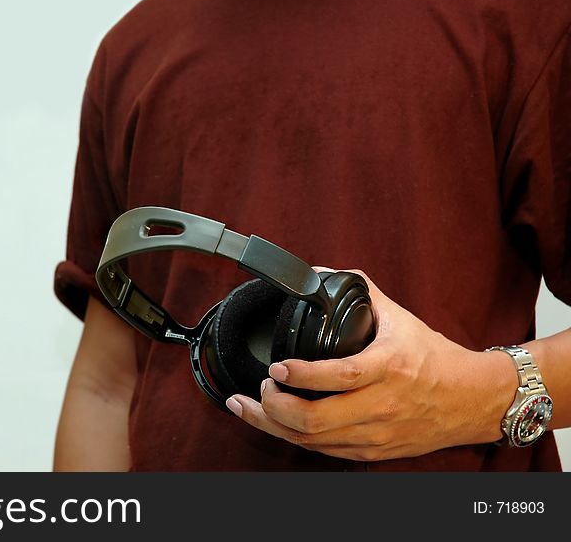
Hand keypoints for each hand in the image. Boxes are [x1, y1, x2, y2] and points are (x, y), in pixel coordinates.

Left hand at [225, 269, 516, 460]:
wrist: (474, 401)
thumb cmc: (436, 358)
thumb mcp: (400, 318)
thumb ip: (361, 291)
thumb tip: (318, 273)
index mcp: (390, 368)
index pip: (341, 376)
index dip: (302, 375)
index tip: (277, 366)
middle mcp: (383, 405)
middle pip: (316, 420)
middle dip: (274, 407)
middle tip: (261, 387)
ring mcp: (377, 433)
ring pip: (313, 441)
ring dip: (273, 425)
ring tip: (250, 406)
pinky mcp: (373, 451)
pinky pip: (324, 452)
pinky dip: (294, 438)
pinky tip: (275, 424)